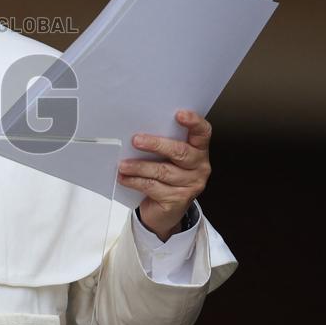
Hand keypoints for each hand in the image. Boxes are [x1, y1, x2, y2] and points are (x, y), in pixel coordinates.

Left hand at [117, 110, 211, 241]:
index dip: (194, 122)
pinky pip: (153, 187)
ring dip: (139, 166)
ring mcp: (191, 185)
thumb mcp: (167, 158)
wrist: (165, 211)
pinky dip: (135, 181)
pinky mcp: (177, 200)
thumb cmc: (164, 176)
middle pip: (180, 152)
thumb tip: (138, 131)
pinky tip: (124, 178)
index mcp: (199, 150)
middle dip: (156, 144)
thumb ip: (162, 144)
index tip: (180, 114)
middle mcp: (199, 167)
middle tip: (136, 140)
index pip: (203, 132)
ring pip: (162, 171)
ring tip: (122, 164)